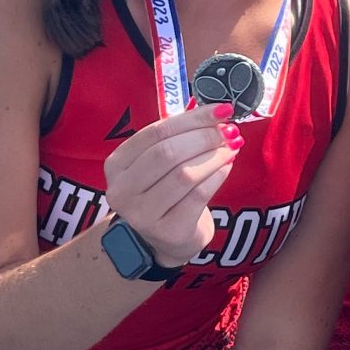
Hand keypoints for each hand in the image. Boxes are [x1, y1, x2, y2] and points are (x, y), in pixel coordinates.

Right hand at [102, 105, 239, 266]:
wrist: (165, 240)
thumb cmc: (165, 192)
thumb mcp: (160, 163)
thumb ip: (179, 137)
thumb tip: (216, 112)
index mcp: (117, 164)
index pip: (156, 132)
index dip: (192, 118)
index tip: (221, 109)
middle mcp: (122, 190)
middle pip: (167, 152)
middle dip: (204, 137)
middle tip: (229, 130)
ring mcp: (142, 214)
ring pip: (184, 174)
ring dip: (214, 156)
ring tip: (232, 147)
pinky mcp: (167, 230)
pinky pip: (198, 196)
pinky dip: (217, 176)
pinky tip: (227, 166)